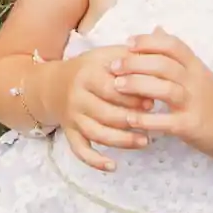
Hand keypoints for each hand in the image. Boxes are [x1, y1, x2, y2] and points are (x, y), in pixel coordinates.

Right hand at [47, 45, 152, 172]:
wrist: (54, 84)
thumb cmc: (90, 68)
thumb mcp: (106, 55)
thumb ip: (130, 54)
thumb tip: (158, 46)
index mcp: (88, 74)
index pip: (113, 88)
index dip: (134, 96)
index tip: (154, 101)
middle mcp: (77, 96)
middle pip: (107, 113)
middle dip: (132, 120)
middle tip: (153, 123)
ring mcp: (72, 116)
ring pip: (97, 133)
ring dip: (122, 141)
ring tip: (145, 142)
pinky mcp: (69, 132)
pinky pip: (80, 150)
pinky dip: (95, 161)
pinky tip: (113, 166)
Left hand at [112, 28, 212, 158]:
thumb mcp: (200, 73)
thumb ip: (178, 55)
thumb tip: (157, 28)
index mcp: (197, 66)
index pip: (173, 45)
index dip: (149, 41)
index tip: (127, 43)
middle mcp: (196, 81)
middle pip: (164, 64)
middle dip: (135, 63)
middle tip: (113, 66)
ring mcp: (195, 103)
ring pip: (164, 89)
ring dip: (138, 86)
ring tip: (117, 86)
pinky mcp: (191, 126)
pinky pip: (166, 121)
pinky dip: (147, 119)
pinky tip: (130, 119)